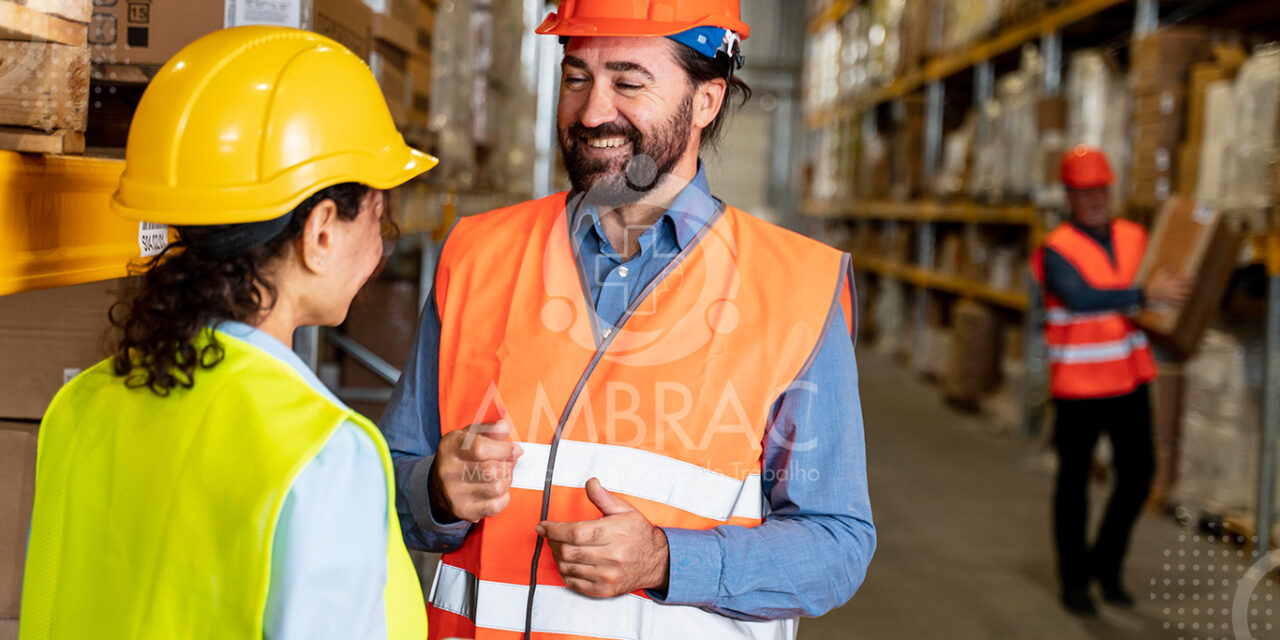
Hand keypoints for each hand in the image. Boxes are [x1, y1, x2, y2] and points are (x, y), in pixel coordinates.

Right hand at [429, 419, 522, 522]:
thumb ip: (489, 429)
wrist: (439, 484)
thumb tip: (504, 427)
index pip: (481, 449)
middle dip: (507, 466)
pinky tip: (498, 490)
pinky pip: (495, 506)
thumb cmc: (461, 455)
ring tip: (502, 475)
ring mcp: (454, 493)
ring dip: (506, 480)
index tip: (516, 450)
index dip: (505, 450)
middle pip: (492, 471)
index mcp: (451, 446)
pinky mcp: (462, 510)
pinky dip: (504, 497)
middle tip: (508, 463)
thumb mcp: (470, 435)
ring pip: (496, 488)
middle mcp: (448, 470)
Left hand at [536, 477, 669, 597]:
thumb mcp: (624, 509)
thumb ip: (603, 497)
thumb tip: (591, 483)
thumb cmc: (638, 533)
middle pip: (568, 551)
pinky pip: (574, 583)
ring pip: (568, 567)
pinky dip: (565, 572)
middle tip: (550, 535)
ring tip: (559, 547)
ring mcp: (608, 575)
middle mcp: (612, 556)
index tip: (543, 526)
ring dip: (557, 557)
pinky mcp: (605, 589)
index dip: (554, 529)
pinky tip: (567, 562)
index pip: (575, 532)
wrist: (656, 561)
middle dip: (552, 542)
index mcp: (615, 532)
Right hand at [1144, 268, 1191, 305]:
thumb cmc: (1155, 283)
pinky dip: (1182, 303)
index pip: (1186, 280)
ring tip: (1189, 293)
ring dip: (1187, 295)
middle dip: (1191, 287)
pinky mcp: (1171, 301)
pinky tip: (1183, 302)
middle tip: (1192, 286)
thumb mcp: (1160, 274)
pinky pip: (1179, 304)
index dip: (1192, 279)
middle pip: (1187, 289)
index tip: (1195, 277)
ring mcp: (1173, 296)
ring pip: (1184, 297)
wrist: (1149, 293)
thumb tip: (1170, 264)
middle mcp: (1175, 290)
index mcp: (1174, 283)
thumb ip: (1166, 269)